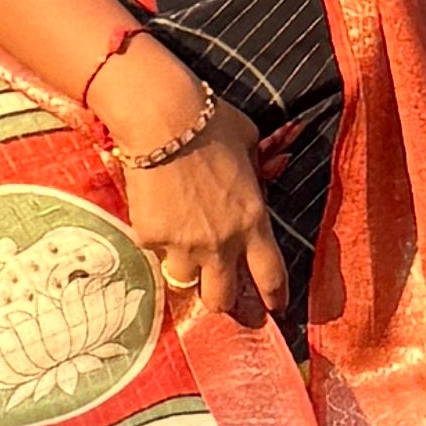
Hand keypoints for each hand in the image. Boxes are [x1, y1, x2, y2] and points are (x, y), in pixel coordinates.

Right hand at [99, 38, 288, 329]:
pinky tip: (156, 209)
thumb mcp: (249, 143)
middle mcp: (221, 242)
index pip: (270, 276)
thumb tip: (270, 167)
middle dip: (222, 301)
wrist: (162, 118)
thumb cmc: (211, 122)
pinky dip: (157, 236)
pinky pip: (155, 248)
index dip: (274, 297)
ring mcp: (183, 244)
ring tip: (181, 242)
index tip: (274, 307)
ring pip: (183, 279)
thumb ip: (258, 168)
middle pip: (222, 299)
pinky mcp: (151, 237)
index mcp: (253, 221)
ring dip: (185, 266)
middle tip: (218, 290)